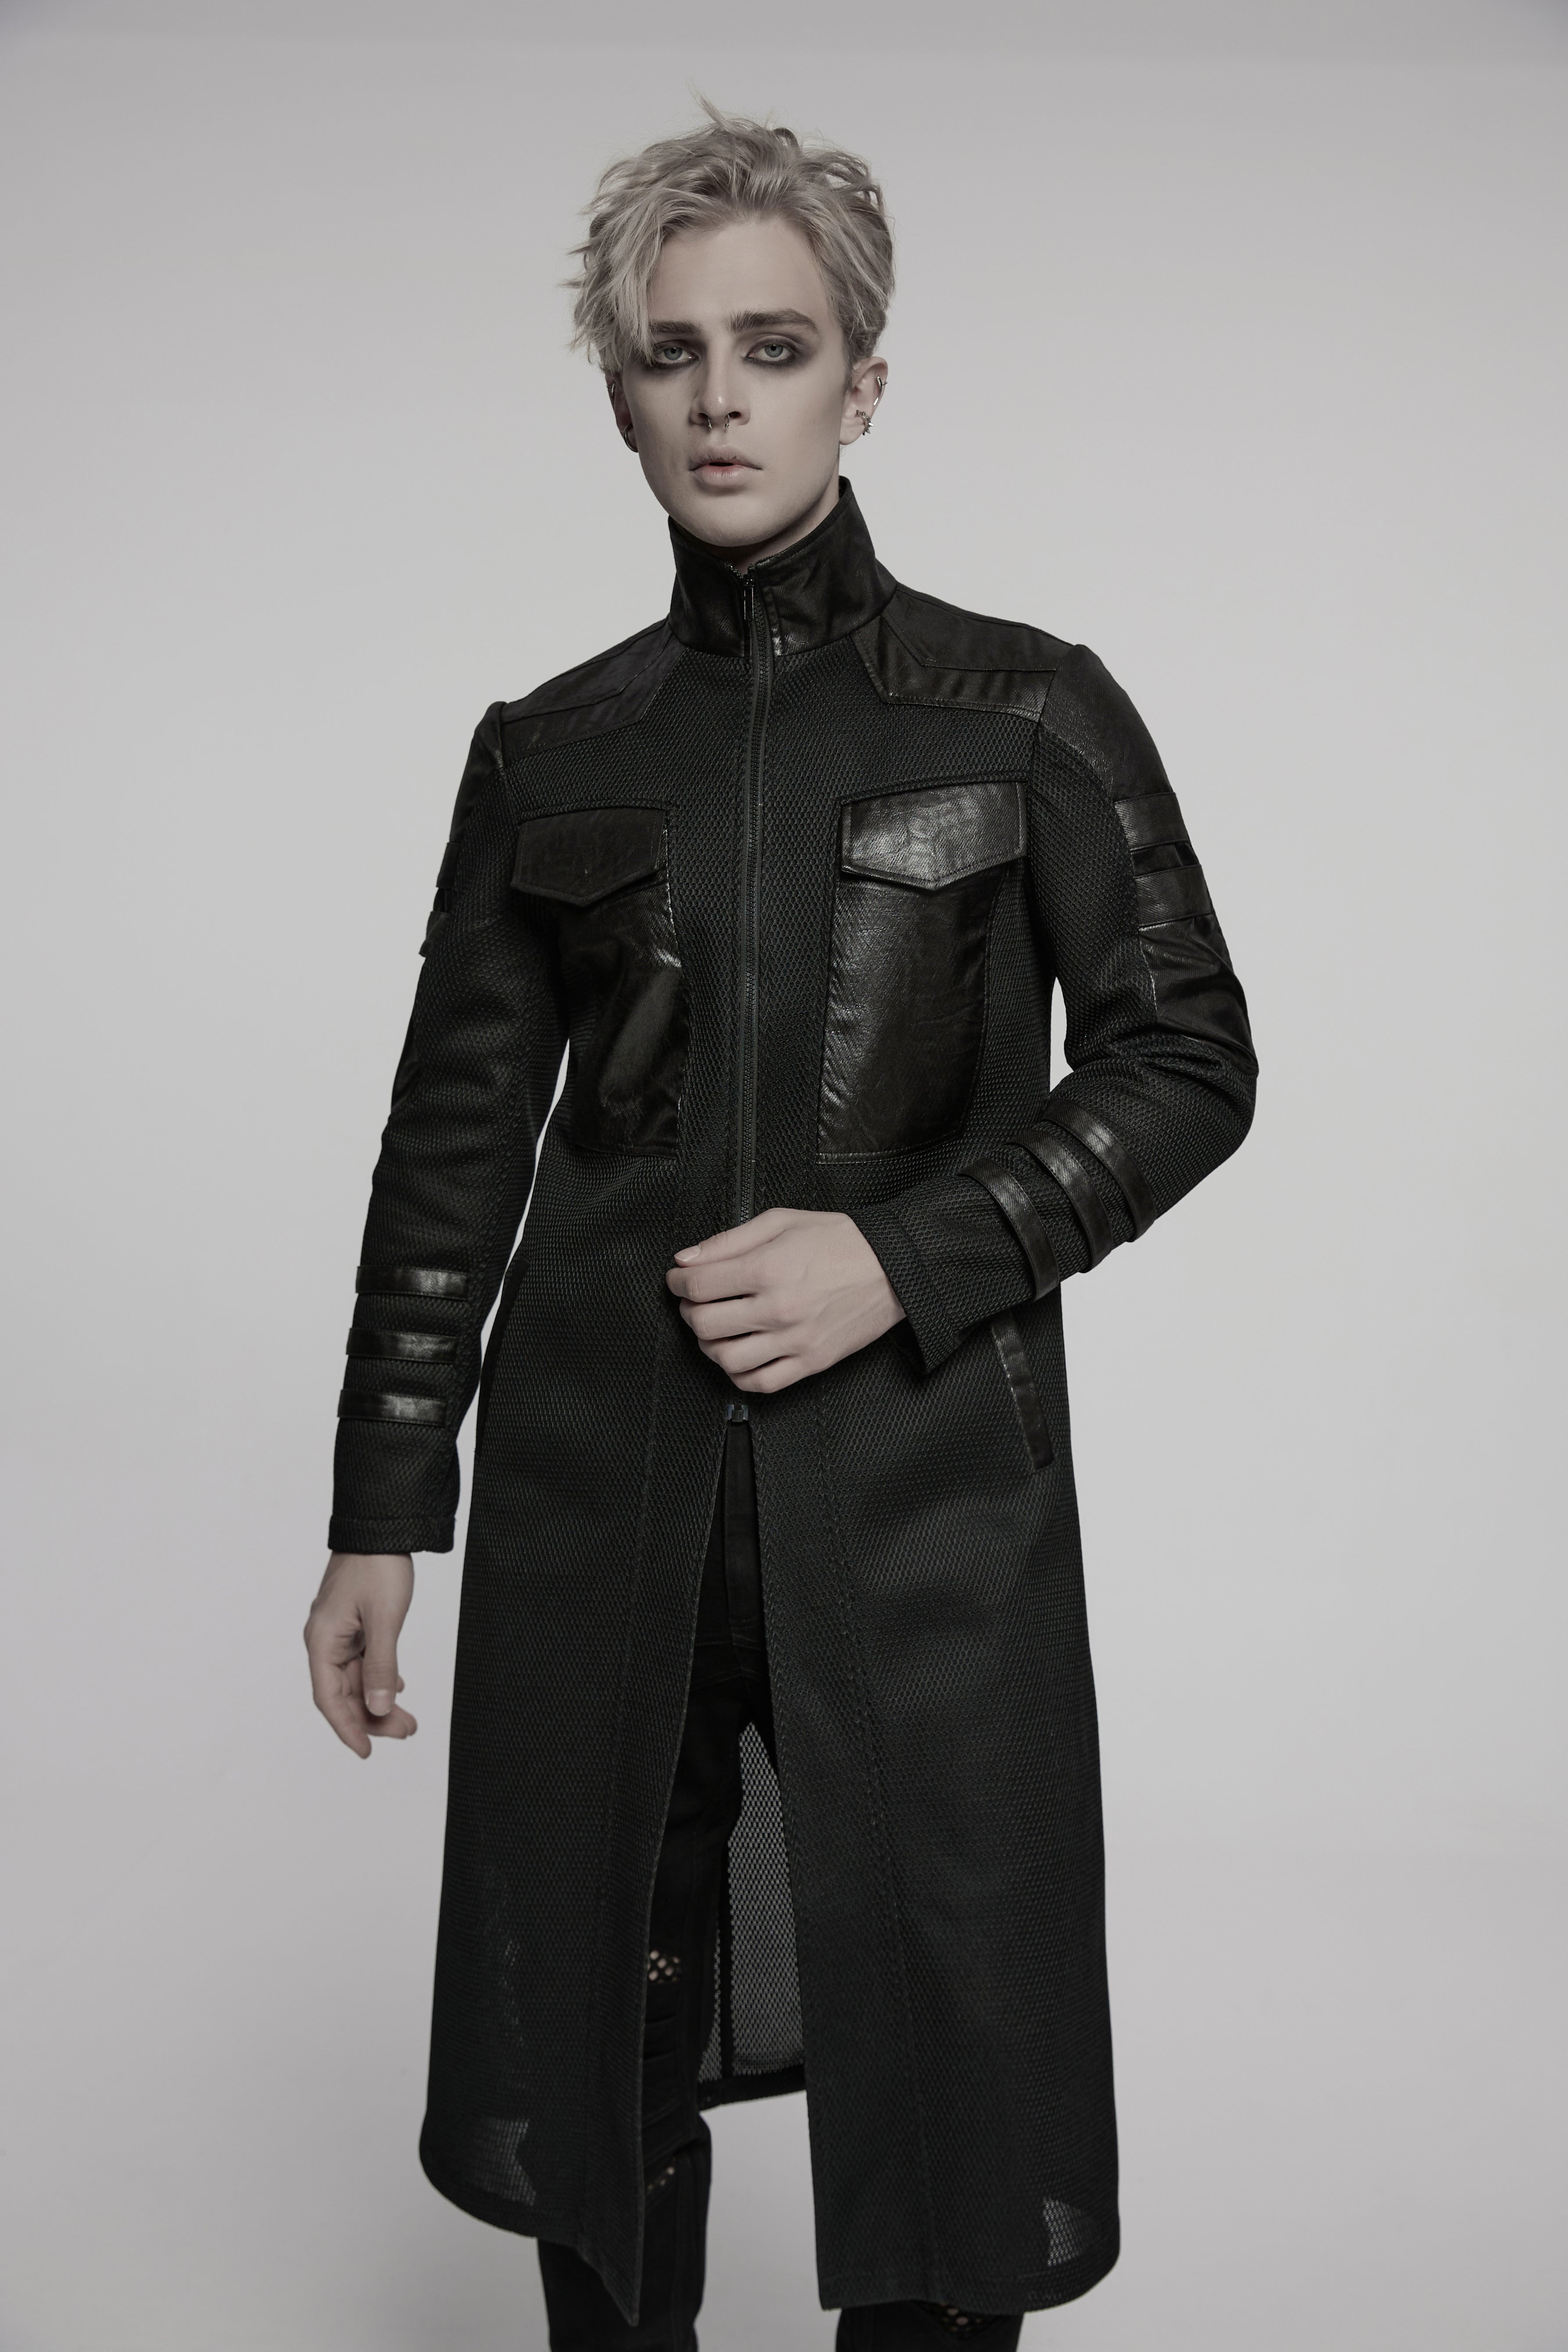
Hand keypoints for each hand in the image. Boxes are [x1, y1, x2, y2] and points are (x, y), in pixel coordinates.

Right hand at [304, 1551, 416, 1758]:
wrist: (381, 1528)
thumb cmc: (378, 1567)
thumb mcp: (384, 1620)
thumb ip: (382, 1665)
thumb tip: (378, 1707)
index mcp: (322, 1640)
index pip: (329, 1698)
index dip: (347, 1728)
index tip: (365, 1752)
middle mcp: (325, 1639)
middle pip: (343, 1692)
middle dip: (371, 1717)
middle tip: (406, 1731)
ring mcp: (339, 1631)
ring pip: (355, 1677)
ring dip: (378, 1699)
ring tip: (408, 1719)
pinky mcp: (354, 1623)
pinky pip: (362, 1660)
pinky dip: (379, 1676)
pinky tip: (396, 1688)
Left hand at [666, 1207, 904, 1393]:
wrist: (892, 1268)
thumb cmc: (840, 1241)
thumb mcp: (782, 1222)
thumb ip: (730, 1240)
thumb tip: (687, 1259)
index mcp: (768, 1268)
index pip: (699, 1285)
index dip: (677, 1282)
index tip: (678, 1279)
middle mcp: (778, 1308)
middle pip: (705, 1323)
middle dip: (689, 1312)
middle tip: (694, 1302)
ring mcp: (795, 1340)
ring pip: (727, 1358)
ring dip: (709, 1344)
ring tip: (715, 1329)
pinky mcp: (811, 1363)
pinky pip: (760, 1383)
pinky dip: (738, 1374)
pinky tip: (738, 1355)